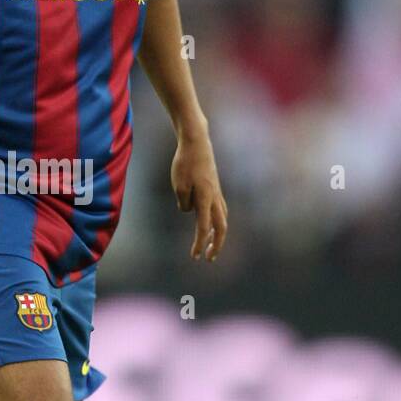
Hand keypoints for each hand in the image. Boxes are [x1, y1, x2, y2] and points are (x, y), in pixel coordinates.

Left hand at [171, 134, 227, 260]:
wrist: (197, 143)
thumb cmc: (185, 163)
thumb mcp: (179, 185)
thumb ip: (184, 203)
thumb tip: (189, 211)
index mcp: (205, 198)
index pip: (203, 227)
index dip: (199, 243)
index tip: (194, 257)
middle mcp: (215, 197)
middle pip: (221, 227)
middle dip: (216, 245)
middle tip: (209, 258)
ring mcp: (217, 192)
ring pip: (222, 219)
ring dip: (217, 234)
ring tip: (209, 245)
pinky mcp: (215, 188)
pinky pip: (219, 210)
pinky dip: (215, 221)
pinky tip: (208, 225)